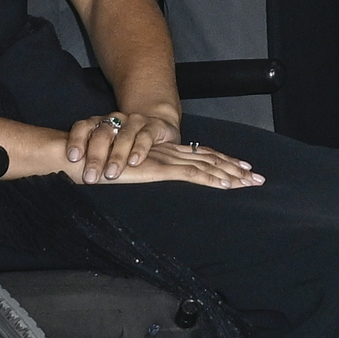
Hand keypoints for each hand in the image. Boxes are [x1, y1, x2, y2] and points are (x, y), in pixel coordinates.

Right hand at [66, 120, 260, 190]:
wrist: (81, 154)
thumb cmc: (96, 164)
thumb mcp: (123, 171)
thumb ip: (135, 175)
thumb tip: (142, 184)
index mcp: (160, 153)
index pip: (196, 157)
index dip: (219, 162)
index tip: (239, 170)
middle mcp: (167, 153)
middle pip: (208, 159)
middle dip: (234, 168)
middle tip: (257, 177)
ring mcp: (165, 159)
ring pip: (207, 165)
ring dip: (231, 173)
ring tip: (251, 181)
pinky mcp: (159, 168)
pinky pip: (192, 174)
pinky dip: (212, 179)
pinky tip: (228, 184)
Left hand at [69, 98, 190, 181]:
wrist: (157, 128)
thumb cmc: (125, 144)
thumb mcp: (106, 149)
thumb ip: (89, 157)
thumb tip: (66, 174)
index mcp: (99, 124)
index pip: (83, 127)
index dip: (77, 140)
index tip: (73, 158)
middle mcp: (115, 119)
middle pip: (102, 134)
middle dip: (95, 156)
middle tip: (91, 177)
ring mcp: (135, 122)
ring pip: (124, 135)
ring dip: (117, 156)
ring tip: (112, 174)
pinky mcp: (154, 127)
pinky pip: (145, 136)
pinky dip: (140, 149)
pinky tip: (134, 162)